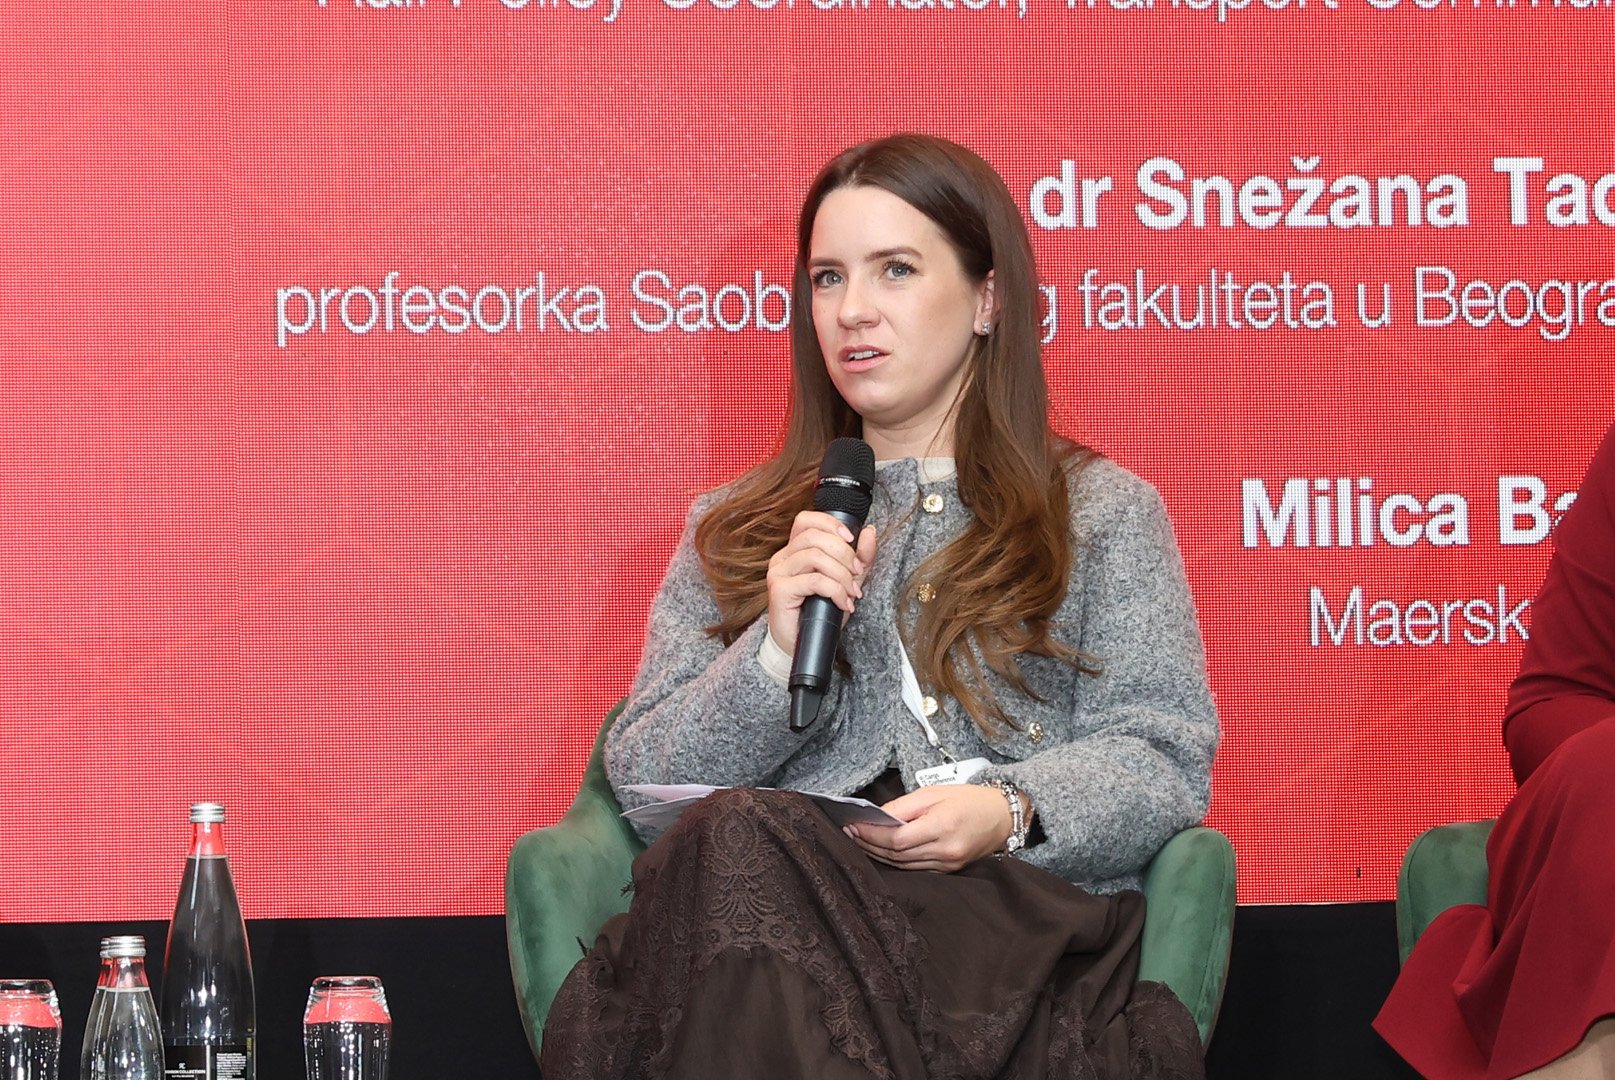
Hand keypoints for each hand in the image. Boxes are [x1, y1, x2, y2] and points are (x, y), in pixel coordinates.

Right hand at [766, 512, 877, 653]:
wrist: (800, 644)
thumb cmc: (819, 613)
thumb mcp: (846, 580)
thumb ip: (859, 557)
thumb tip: (869, 532)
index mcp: (794, 550)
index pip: (806, 520)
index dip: (830, 524)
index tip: (851, 540)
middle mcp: (782, 558)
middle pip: (814, 537)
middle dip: (844, 554)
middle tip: (857, 574)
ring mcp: (778, 573)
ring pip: (816, 557)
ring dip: (842, 575)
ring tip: (852, 593)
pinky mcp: (780, 590)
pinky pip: (814, 580)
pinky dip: (835, 590)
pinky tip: (843, 603)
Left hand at [843, 784, 1016, 872]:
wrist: (1003, 817)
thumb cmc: (970, 800)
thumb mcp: (935, 792)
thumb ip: (904, 806)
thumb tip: (878, 816)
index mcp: (941, 826)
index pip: (896, 838)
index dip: (871, 834)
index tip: (853, 825)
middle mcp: (945, 850)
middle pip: (896, 854)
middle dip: (869, 844)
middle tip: (850, 833)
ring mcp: (947, 864)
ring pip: (903, 865)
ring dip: (879, 855)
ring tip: (861, 842)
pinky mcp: (949, 871)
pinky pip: (916, 869)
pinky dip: (896, 861)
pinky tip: (883, 852)